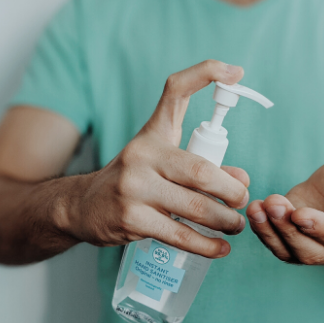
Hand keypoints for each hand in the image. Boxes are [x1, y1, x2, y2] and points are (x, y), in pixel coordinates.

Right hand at [65, 60, 248, 257]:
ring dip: (225, 221)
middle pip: (200, 170)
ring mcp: (134, 188)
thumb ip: (202, 167)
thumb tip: (242, 180)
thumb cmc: (132, 180)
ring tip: (235, 227)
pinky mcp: (131, 219)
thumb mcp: (162, 162)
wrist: (81, 206)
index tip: (235, 73)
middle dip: (231, 191)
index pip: (175, 91)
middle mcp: (143, 156)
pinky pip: (179, 235)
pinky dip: (206, 245)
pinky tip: (219, 249)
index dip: (206, 74)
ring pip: (195, 207)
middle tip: (242, 201)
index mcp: (153, 134)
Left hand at [246, 151, 323, 264]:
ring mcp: (311, 241)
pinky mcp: (291, 233)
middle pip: (310, 252)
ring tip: (257, 207)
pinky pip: (275, 241)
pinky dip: (262, 229)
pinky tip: (253, 208)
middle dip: (288, 231)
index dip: (320, 230)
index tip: (301, 214)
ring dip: (270, 232)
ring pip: (289, 251)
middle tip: (273, 205)